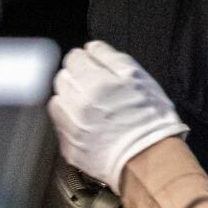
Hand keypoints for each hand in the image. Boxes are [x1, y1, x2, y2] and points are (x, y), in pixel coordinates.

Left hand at [46, 42, 189, 188]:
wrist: (148, 160)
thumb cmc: (151, 121)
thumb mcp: (141, 79)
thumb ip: (113, 58)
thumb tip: (93, 48)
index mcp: (95, 82)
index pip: (74, 58)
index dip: (85, 58)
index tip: (91, 63)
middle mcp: (76, 102)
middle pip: (62, 77)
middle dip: (76, 77)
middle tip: (95, 84)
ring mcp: (69, 125)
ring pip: (57, 100)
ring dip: (69, 97)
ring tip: (91, 104)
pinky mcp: (68, 145)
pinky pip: (60, 124)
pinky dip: (69, 119)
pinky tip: (87, 122)